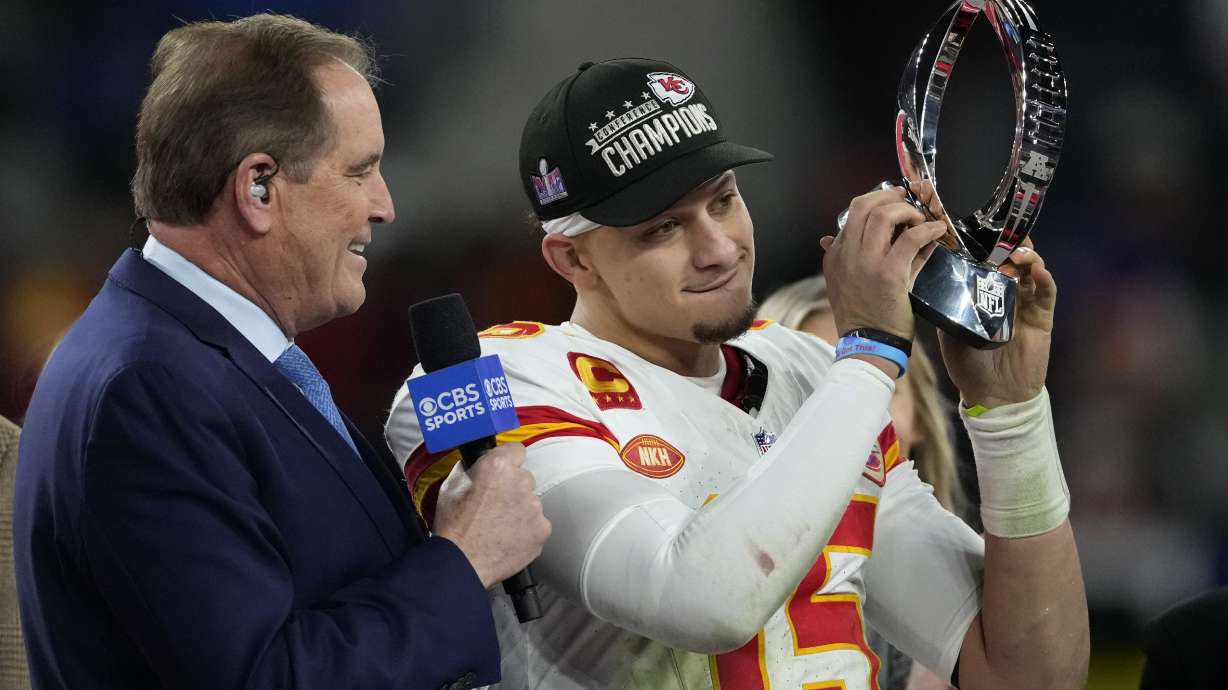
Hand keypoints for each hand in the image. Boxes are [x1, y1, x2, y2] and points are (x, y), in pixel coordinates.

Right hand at [433, 443, 551, 588]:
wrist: (462, 562)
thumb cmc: (453, 525)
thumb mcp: (451, 485)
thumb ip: (471, 467)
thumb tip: (479, 462)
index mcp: (498, 466)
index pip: (516, 450)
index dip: (508, 460)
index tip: (503, 470)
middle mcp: (521, 482)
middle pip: (524, 478)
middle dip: (513, 488)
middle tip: (496, 504)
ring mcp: (534, 507)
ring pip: (531, 502)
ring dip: (520, 510)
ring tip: (499, 526)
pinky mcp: (542, 529)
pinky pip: (537, 524)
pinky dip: (527, 530)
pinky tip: (508, 538)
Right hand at [820, 184, 946, 340]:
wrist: (867, 343)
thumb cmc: (864, 315)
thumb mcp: (848, 282)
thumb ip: (860, 256)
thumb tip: (872, 235)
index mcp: (836, 255)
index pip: (852, 214)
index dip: (876, 201)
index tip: (894, 202)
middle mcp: (846, 254)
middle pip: (864, 205)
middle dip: (889, 195)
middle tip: (907, 198)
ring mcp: (866, 263)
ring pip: (884, 215)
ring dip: (907, 210)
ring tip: (920, 218)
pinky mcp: (889, 274)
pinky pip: (910, 239)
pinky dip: (927, 229)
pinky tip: (937, 230)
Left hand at [939, 239, 1056, 407]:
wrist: (991, 395)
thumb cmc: (968, 363)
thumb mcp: (948, 328)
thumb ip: (943, 304)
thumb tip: (922, 278)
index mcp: (983, 292)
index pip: (986, 260)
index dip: (983, 243)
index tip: (974, 228)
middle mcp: (1006, 292)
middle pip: (1012, 258)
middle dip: (1008, 242)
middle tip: (999, 233)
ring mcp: (1026, 302)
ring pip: (1032, 269)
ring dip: (1026, 256)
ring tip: (1016, 252)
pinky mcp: (1042, 317)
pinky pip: (1046, 292)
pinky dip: (1043, 278)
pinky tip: (1036, 270)